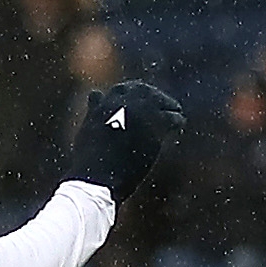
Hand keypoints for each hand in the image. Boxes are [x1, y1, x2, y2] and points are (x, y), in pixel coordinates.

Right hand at [63, 82, 184, 198]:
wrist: (97, 177)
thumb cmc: (90, 159)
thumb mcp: (88, 127)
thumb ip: (95, 109)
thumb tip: (95, 94)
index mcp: (105, 102)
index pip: (124, 89)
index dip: (136, 96)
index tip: (143, 105)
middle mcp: (123, 101)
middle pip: (146, 91)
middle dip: (155, 98)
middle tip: (165, 107)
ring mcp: (140, 111)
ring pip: (162, 102)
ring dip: (169, 109)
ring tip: (175, 118)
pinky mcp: (155, 124)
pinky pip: (173, 118)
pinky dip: (177, 122)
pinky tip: (177, 128)